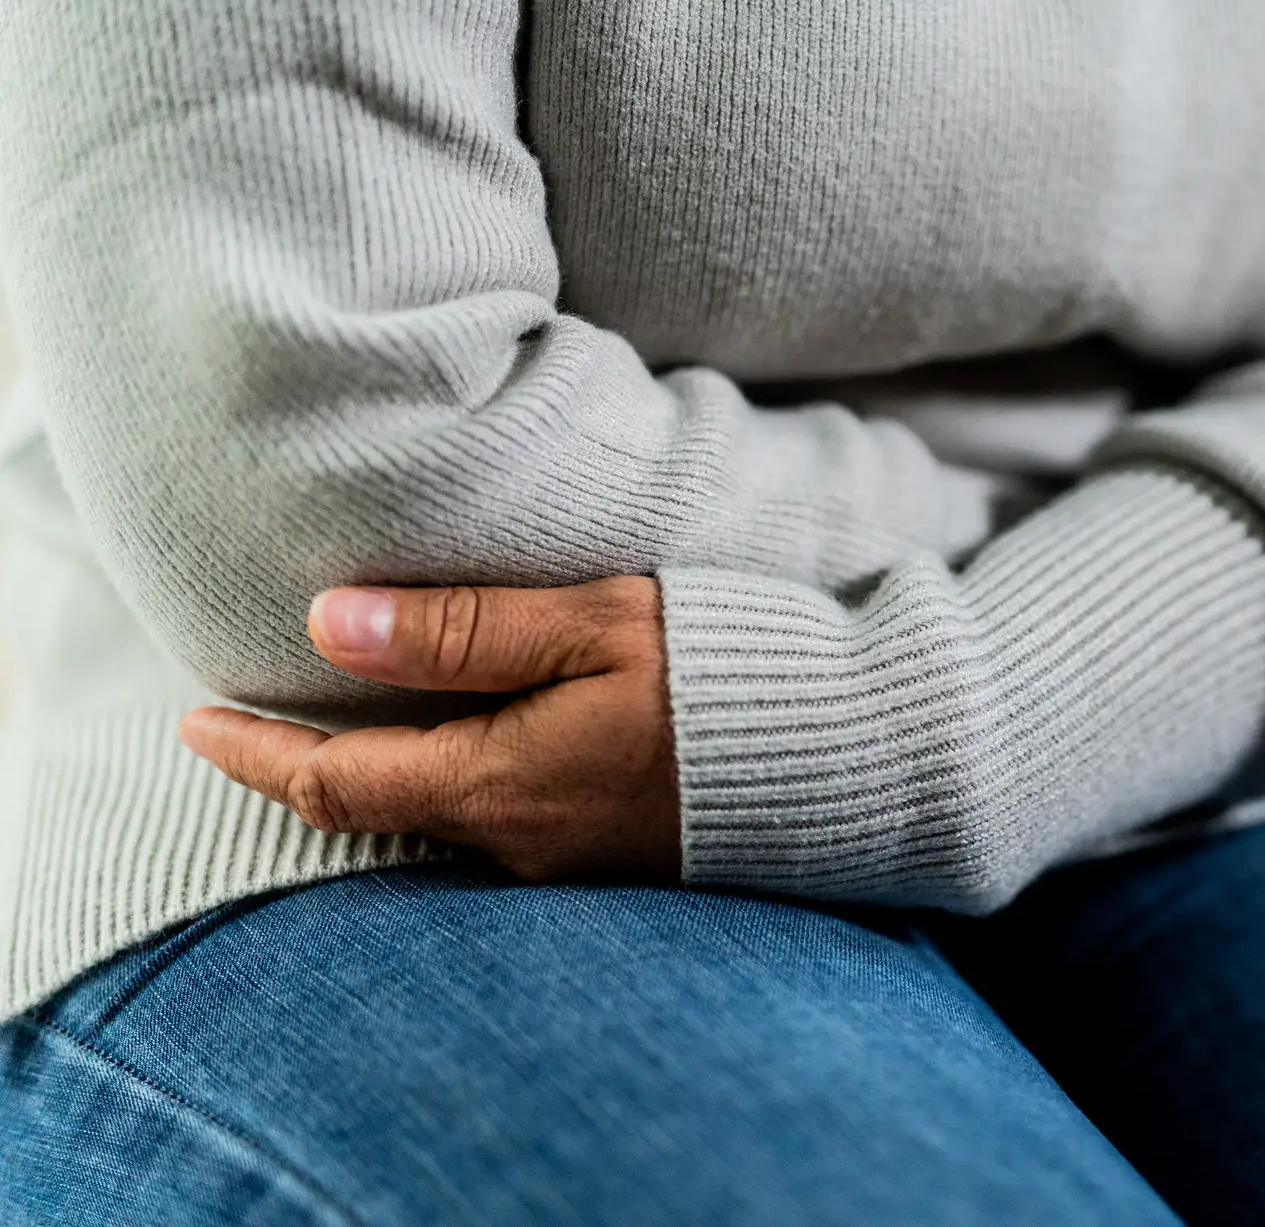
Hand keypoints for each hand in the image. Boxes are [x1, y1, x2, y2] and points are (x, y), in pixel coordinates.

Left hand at [179, 577, 680, 882]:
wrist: (853, 757)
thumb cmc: (726, 675)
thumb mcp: (593, 628)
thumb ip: (462, 629)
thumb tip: (328, 623)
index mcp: (498, 785)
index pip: (331, 781)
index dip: (251, 751)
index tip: (192, 716)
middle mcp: (518, 844)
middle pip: (374, 812)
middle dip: (301, 767)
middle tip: (245, 717)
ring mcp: (567, 860)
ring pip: (435, 820)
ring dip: (376, 773)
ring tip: (343, 718)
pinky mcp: (610, 854)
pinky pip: (497, 825)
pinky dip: (445, 782)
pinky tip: (456, 743)